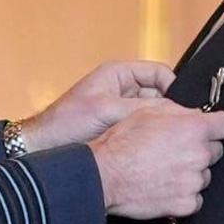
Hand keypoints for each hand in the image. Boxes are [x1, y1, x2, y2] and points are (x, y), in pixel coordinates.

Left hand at [18, 60, 175, 153]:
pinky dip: (148, 138)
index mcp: (119, 74)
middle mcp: (122, 90)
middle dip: (168, 111)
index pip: (159, 74)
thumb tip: (171, 112)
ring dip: (158, 126)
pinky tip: (152, 148)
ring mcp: (121, 110)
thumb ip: (138, 108)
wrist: (42, 149)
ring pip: (153, 116)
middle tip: (178, 127)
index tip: (181, 107)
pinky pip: (142, 131)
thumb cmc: (64, 124)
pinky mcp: (118, 130)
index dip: (174, 88)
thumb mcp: (105, 110)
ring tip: (166, 139)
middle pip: (160, 96)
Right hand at [90, 101, 223, 219]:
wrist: (104, 175)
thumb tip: (193, 114)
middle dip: (201, 149)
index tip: (213, 130)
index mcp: (194, 128)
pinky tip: (167, 189)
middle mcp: (199, 155)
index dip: (219, 126)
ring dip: (191, 173)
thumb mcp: (147, 112)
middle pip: (216, 151)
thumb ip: (177, 112)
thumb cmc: (121, 143)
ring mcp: (193, 181)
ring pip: (205, 176)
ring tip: (166, 171)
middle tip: (176, 151)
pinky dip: (184, 196)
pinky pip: (196, 199)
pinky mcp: (185, 204)